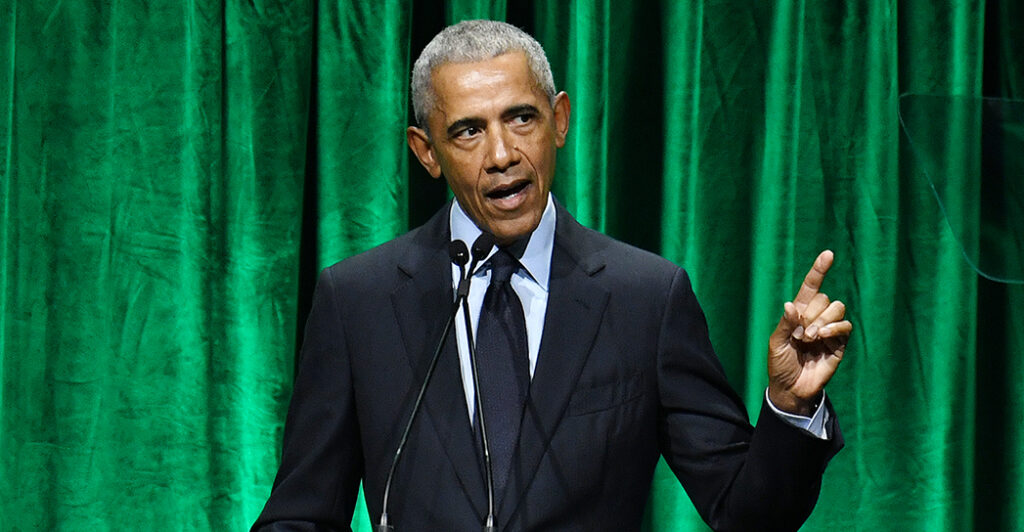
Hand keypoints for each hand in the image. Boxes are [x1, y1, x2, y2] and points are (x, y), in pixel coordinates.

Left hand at [767, 250, 851, 415]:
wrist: (791, 388)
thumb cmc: (780, 364)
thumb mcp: (776, 342)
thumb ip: (785, 323)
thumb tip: (792, 304)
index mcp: (798, 313)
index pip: (811, 287)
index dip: (819, 270)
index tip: (828, 254)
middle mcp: (816, 317)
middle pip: (824, 298)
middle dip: (811, 314)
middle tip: (799, 334)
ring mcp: (829, 330)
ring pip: (837, 309)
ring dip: (822, 321)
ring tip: (809, 338)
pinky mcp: (840, 343)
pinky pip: (846, 327)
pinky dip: (834, 328)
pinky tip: (822, 337)